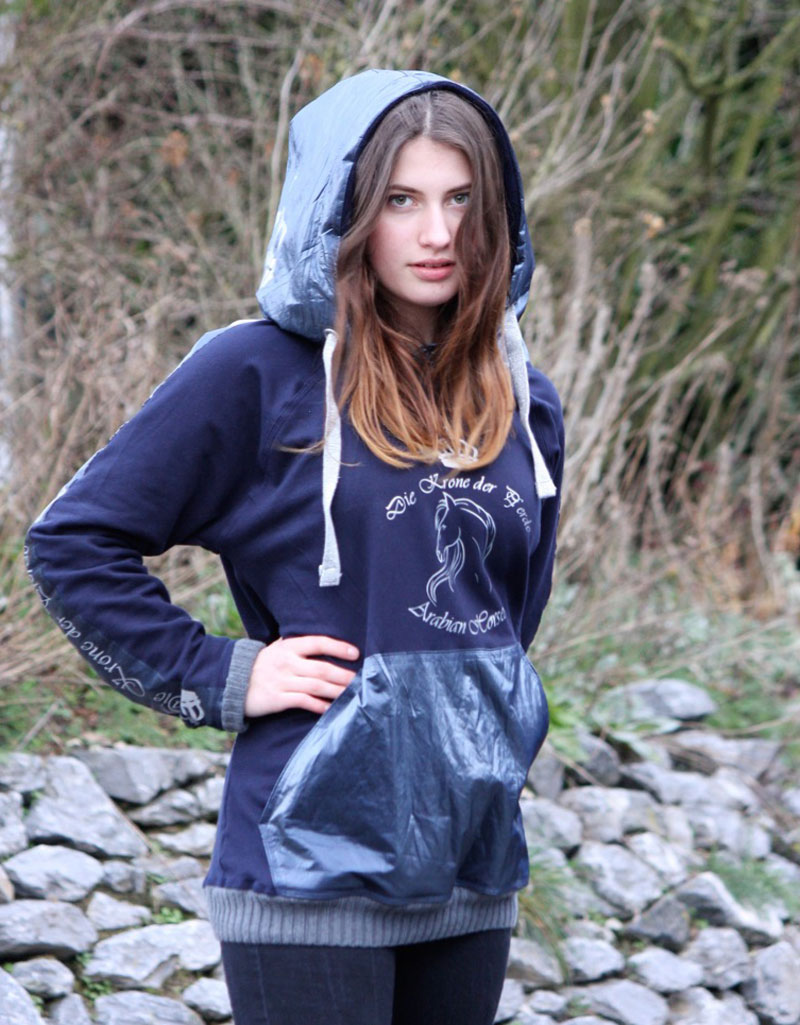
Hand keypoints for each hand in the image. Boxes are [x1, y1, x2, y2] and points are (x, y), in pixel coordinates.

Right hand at [244, 635, 359, 717]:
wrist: (231, 681)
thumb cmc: (261, 665)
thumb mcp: (278, 649)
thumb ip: (299, 647)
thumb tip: (327, 645)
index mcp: (289, 646)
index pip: (318, 642)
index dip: (338, 647)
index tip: (355, 652)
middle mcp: (287, 662)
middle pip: (322, 668)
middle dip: (344, 675)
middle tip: (361, 680)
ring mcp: (282, 681)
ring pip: (316, 685)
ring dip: (336, 691)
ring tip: (352, 694)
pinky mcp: (278, 699)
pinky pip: (303, 701)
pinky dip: (319, 705)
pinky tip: (331, 708)